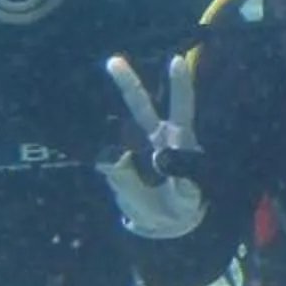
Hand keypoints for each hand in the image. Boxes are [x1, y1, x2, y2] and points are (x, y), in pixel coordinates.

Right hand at [102, 54, 207, 239]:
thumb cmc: (182, 202)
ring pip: (120, 128)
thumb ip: (183, 180)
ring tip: (95, 93)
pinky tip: (98, 148)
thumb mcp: (189, 196)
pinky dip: (103, 156)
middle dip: (127, 84)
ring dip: (106, 122)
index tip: (176, 61)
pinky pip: (108, 160)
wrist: (164, 224)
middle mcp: (155, 139)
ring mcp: (133, 153)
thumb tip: (164, 157)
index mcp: (178, 140)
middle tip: (113, 62)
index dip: (179, 85)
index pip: (182, 107)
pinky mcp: (117, 170)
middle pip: (140, 106)